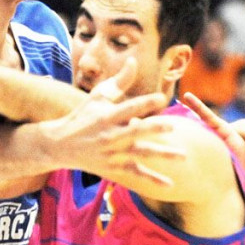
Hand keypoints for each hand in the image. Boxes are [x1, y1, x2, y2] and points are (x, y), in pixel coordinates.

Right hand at [41, 59, 182, 184]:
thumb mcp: (98, 96)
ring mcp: (113, 153)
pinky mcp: (115, 167)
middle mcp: (111, 135)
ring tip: (183, 156)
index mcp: (108, 116)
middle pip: (135, 132)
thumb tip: (133, 60)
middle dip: (153, 129)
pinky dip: (153, 179)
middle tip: (173, 127)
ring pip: (141, 154)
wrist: (61, 145)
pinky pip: (136, 174)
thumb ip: (119, 81)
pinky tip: (170, 184)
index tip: (162, 98)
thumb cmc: (84, 116)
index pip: (128, 108)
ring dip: (162, 155)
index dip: (145, 102)